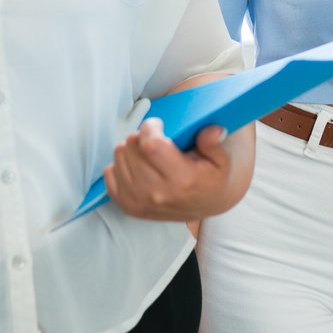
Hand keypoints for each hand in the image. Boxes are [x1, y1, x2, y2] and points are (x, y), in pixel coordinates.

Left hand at [105, 120, 254, 221]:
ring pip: (119, 157)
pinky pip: (109, 174)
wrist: (208, 204)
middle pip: (131, 148)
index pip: (150, 145)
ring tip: (148, 152)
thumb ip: (214, 144)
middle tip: (155, 138)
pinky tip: (136, 164)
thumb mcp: (223, 160)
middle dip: (141, 136)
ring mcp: (140, 202)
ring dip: (130, 148)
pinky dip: (120, 164)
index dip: (150, 128)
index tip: (158, 125)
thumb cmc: (213, 178)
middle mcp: (157, 194)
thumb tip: (212, 129)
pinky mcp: (128, 206)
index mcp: (181, 180)